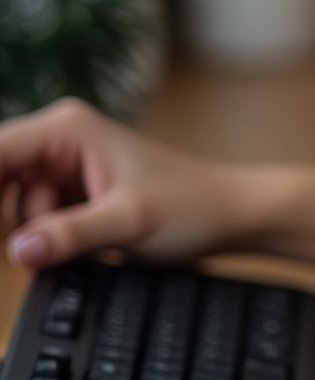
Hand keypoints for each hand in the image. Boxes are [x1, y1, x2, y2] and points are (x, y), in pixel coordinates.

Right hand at [0, 98, 244, 269]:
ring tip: (78, 241)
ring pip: (5, 206)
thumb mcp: (129, 222)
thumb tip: (19, 250)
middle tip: (37, 246)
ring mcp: (60, 167)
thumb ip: (70, 234)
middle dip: (5, 219)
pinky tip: (78, 246)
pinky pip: (27, 220)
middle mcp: (57, 140)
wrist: (229, 216)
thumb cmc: (192, 206)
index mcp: (66, 129)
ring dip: (24, 233)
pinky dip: (40, 239)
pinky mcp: (67, 193)